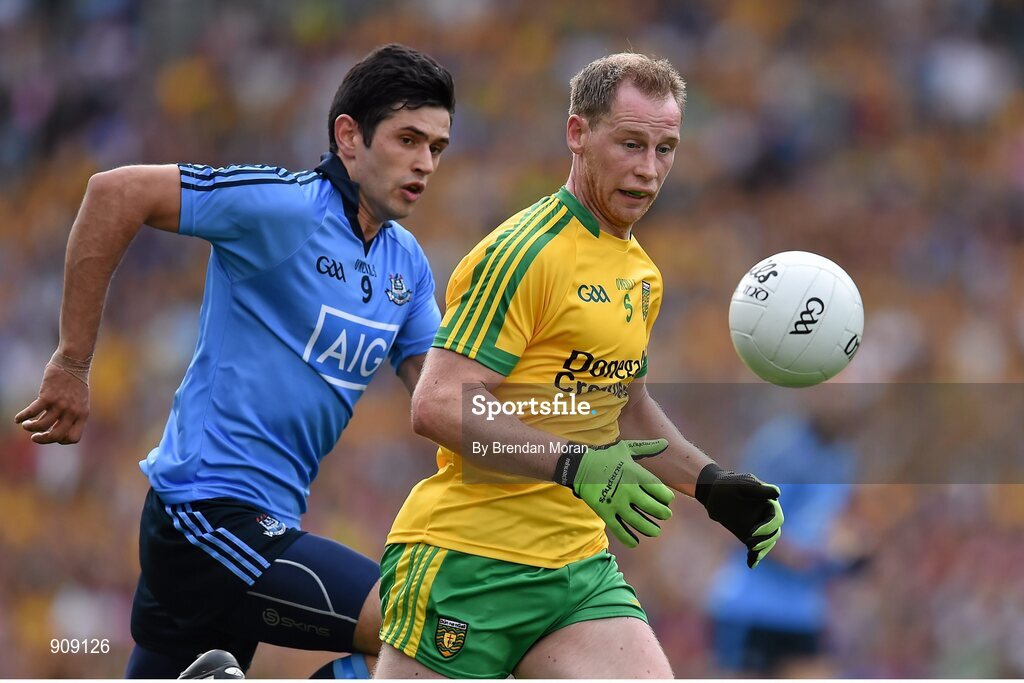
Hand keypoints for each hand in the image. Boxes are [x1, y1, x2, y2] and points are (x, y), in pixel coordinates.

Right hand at [14, 356, 90, 444]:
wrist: (74, 362)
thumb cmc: (75, 382)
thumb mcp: (80, 401)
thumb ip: (70, 414)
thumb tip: (51, 425)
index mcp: (82, 414)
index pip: (73, 438)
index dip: (61, 440)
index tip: (52, 434)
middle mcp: (72, 412)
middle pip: (55, 436)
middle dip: (42, 439)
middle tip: (34, 437)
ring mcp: (60, 404)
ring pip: (42, 426)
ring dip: (30, 427)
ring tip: (26, 425)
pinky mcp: (48, 395)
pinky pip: (32, 412)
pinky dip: (22, 417)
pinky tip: (18, 418)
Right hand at [554, 439, 674, 547]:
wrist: (580, 465)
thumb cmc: (605, 456)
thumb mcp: (626, 449)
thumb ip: (647, 448)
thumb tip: (666, 443)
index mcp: (636, 474)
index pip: (659, 490)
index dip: (666, 497)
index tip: (668, 500)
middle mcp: (628, 490)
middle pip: (652, 507)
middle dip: (663, 514)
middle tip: (665, 516)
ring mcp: (616, 502)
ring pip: (638, 521)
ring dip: (650, 529)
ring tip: (655, 531)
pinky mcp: (605, 512)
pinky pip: (619, 529)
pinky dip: (628, 538)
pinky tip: (635, 542)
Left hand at [695, 464, 782, 567]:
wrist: (712, 493)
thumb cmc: (727, 485)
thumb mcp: (741, 485)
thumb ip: (758, 489)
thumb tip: (777, 493)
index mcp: (769, 503)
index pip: (776, 519)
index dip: (767, 527)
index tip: (752, 532)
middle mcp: (767, 517)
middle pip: (774, 533)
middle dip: (764, 541)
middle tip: (749, 544)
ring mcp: (759, 527)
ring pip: (767, 543)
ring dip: (761, 551)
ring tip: (752, 555)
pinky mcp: (750, 535)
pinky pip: (756, 549)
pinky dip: (755, 557)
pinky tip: (751, 564)